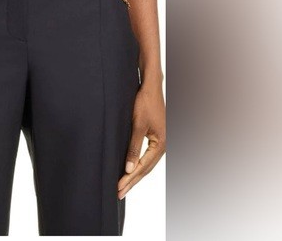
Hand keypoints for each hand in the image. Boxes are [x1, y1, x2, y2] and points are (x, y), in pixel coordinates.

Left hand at [118, 81, 165, 199]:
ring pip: (146, 164)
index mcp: (161, 145)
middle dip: (132, 181)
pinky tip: (130, 170)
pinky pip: (146, 156)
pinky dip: (137, 165)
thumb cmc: (144, 103)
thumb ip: (133, 147)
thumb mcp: (137, 125)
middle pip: (146, 168)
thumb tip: (128, 168)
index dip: (130, 178)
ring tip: (123, 186)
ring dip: (134, 175)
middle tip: (118, 193)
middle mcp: (163, 146)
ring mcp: (160, 143)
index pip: (143, 167)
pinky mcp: (155, 138)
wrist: (151, 88)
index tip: (119, 188)